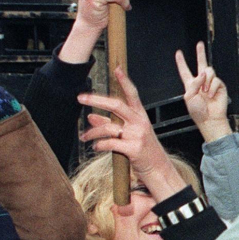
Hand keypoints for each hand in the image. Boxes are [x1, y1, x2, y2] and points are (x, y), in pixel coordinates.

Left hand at [78, 68, 186, 203]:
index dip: (124, 81)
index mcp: (140, 117)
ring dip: (92, 132)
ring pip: (108, 127)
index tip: (117, 69)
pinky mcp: (133, 149)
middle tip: (80, 97)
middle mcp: (140, 123)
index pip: (132, 95)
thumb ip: (110, 124)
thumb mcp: (130, 135)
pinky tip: (96, 147)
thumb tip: (91, 117)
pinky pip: (109, 143)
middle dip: (96, 100)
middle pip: (116, 105)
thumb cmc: (144, 152)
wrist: (158, 170)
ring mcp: (137, 135)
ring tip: (84, 137)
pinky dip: (99, 145)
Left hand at [176, 41, 230, 141]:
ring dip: (206, 82)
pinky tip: (211, 95)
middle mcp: (201, 82)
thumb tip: (204, 74)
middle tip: (200, 44)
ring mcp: (211, 84)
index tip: (178, 53)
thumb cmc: (198, 112)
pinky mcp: (220, 87)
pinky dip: (213, 88)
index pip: (185, 71)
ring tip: (205, 93)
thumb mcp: (189, 97)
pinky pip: (216, 80)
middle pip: (200, 64)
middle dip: (200, 53)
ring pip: (209, 71)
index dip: (181, 62)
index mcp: (191, 85)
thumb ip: (194, 83)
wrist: (210, 120)